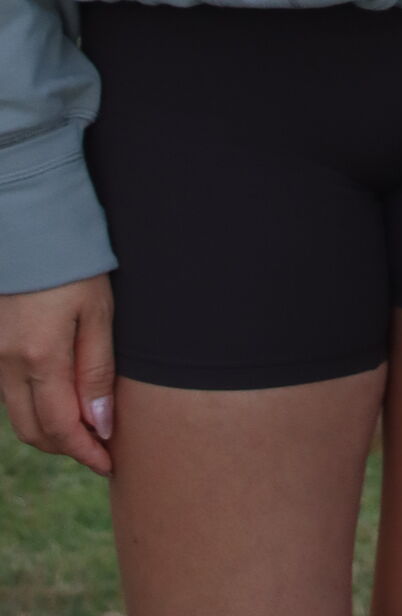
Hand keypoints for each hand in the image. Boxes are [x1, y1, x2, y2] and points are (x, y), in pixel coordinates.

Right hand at [0, 277, 114, 474]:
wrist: (31, 220)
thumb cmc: (73, 261)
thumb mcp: (98, 312)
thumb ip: (97, 371)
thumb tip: (102, 424)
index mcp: (39, 358)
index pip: (61, 428)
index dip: (86, 452)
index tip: (109, 464)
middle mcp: (8, 364)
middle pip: (34, 430)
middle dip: (67, 446)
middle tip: (100, 447)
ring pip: (18, 415)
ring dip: (49, 428)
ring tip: (86, 426)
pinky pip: (9, 393)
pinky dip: (34, 405)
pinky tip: (60, 397)